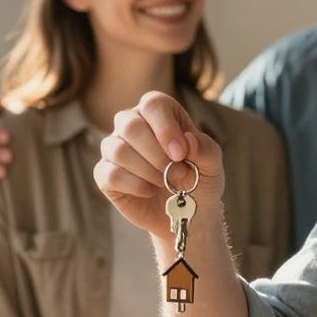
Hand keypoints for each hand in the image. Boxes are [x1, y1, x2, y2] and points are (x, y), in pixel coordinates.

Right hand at [94, 91, 224, 237]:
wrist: (188, 212)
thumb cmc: (199, 179)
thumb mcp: (212, 164)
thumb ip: (205, 149)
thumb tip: (188, 140)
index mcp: (159, 112)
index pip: (153, 104)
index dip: (165, 128)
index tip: (181, 154)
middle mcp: (132, 124)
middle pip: (130, 125)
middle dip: (157, 154)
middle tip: (178, 173)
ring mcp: (115, 148)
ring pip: (118, 150)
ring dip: (148, 171)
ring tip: (166, 182)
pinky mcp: (104, 174)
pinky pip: (110, 174)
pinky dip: (135, 186)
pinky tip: (150, 191)